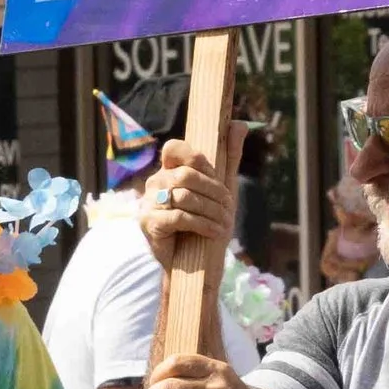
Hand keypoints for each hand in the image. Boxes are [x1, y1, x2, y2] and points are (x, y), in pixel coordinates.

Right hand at [139, 139, 236, 267]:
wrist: (193, 265)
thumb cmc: (207, 223)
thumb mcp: (223, 189)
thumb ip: (229, 157)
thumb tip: (239, 123)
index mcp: (168, 170)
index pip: (175, 148)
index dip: (199, 161)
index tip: (217, 181)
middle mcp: (155, 182)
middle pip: (186, 175)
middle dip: (214, 193)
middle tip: (228, 209)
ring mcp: (149, 203)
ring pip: (185, 196)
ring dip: (212, 212)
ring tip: (224, 224)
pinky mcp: (149, 223)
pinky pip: (179, 217)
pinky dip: (203, 224)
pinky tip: (215, 232)